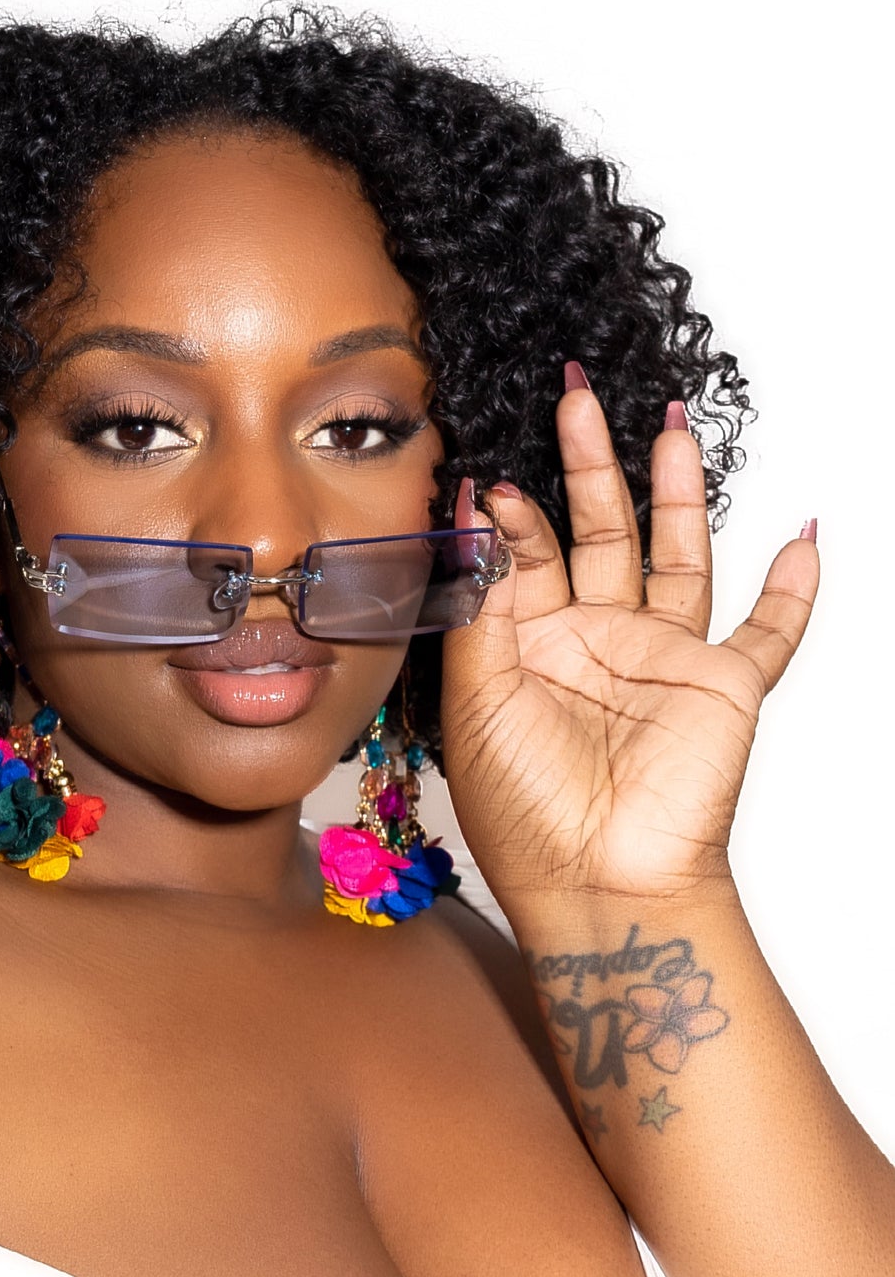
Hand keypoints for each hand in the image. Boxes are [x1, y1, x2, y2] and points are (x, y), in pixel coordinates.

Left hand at [439, 367, 819, 914]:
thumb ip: (478, 600)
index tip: (493, 467)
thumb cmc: (525, 809)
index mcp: (528, 643)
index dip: (508, 510)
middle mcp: (596, 640)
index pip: (521, 552)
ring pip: (677, 556)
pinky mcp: (724, 685)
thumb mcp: (475, 696)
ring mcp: (662, 659)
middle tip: (577, 394)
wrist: (597, 882)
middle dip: (590, 462)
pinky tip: (805, 537)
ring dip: (679, 493)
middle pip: (598, 529)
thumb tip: (471, 506)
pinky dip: (794, 588)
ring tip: (674, 425)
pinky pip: (770, 632)